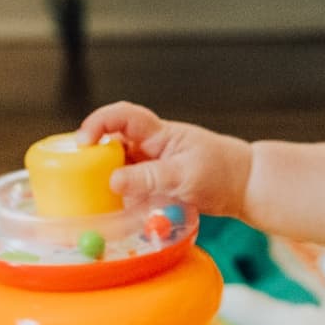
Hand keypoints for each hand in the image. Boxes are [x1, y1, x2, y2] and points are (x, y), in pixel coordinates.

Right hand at [76, 102, 252, 216]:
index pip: (122, 116)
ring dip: (106, 178)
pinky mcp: (154, 183)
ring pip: (118, 166)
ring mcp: (151, 164)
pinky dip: (121, 196)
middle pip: (112, 142)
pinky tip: (115, 208)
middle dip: (93, 156)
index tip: (83, 143)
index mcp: (158, 133)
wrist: (244, 185)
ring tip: (95, 195)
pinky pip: (130, 186)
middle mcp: (150, 146)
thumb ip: (148, 178)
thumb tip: (113, 181)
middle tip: (80, 176)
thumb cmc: (221, 171)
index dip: (98, 123)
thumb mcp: (184, 175)